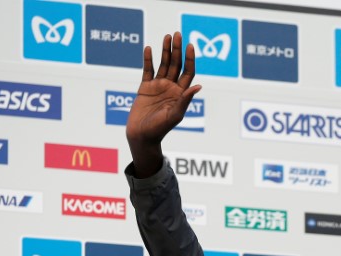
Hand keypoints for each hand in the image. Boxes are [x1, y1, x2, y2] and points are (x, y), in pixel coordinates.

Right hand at [126, 32, 200, 177]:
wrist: (142, 136)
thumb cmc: (160, 129)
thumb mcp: (175, 115)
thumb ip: (185, 100)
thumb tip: (198, 86)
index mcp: (181, 94)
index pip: (188, 73)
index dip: (190, 59)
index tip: (190, 46)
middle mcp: (171, 88)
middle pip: (177, 65)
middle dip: (178, 50)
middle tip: (178, 34)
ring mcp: (158, 86)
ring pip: (164, 64)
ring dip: (166, 51)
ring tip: (167, 36)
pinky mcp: (145, 87)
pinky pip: (147, 70)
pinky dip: (148, 59)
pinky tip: (149, 48)